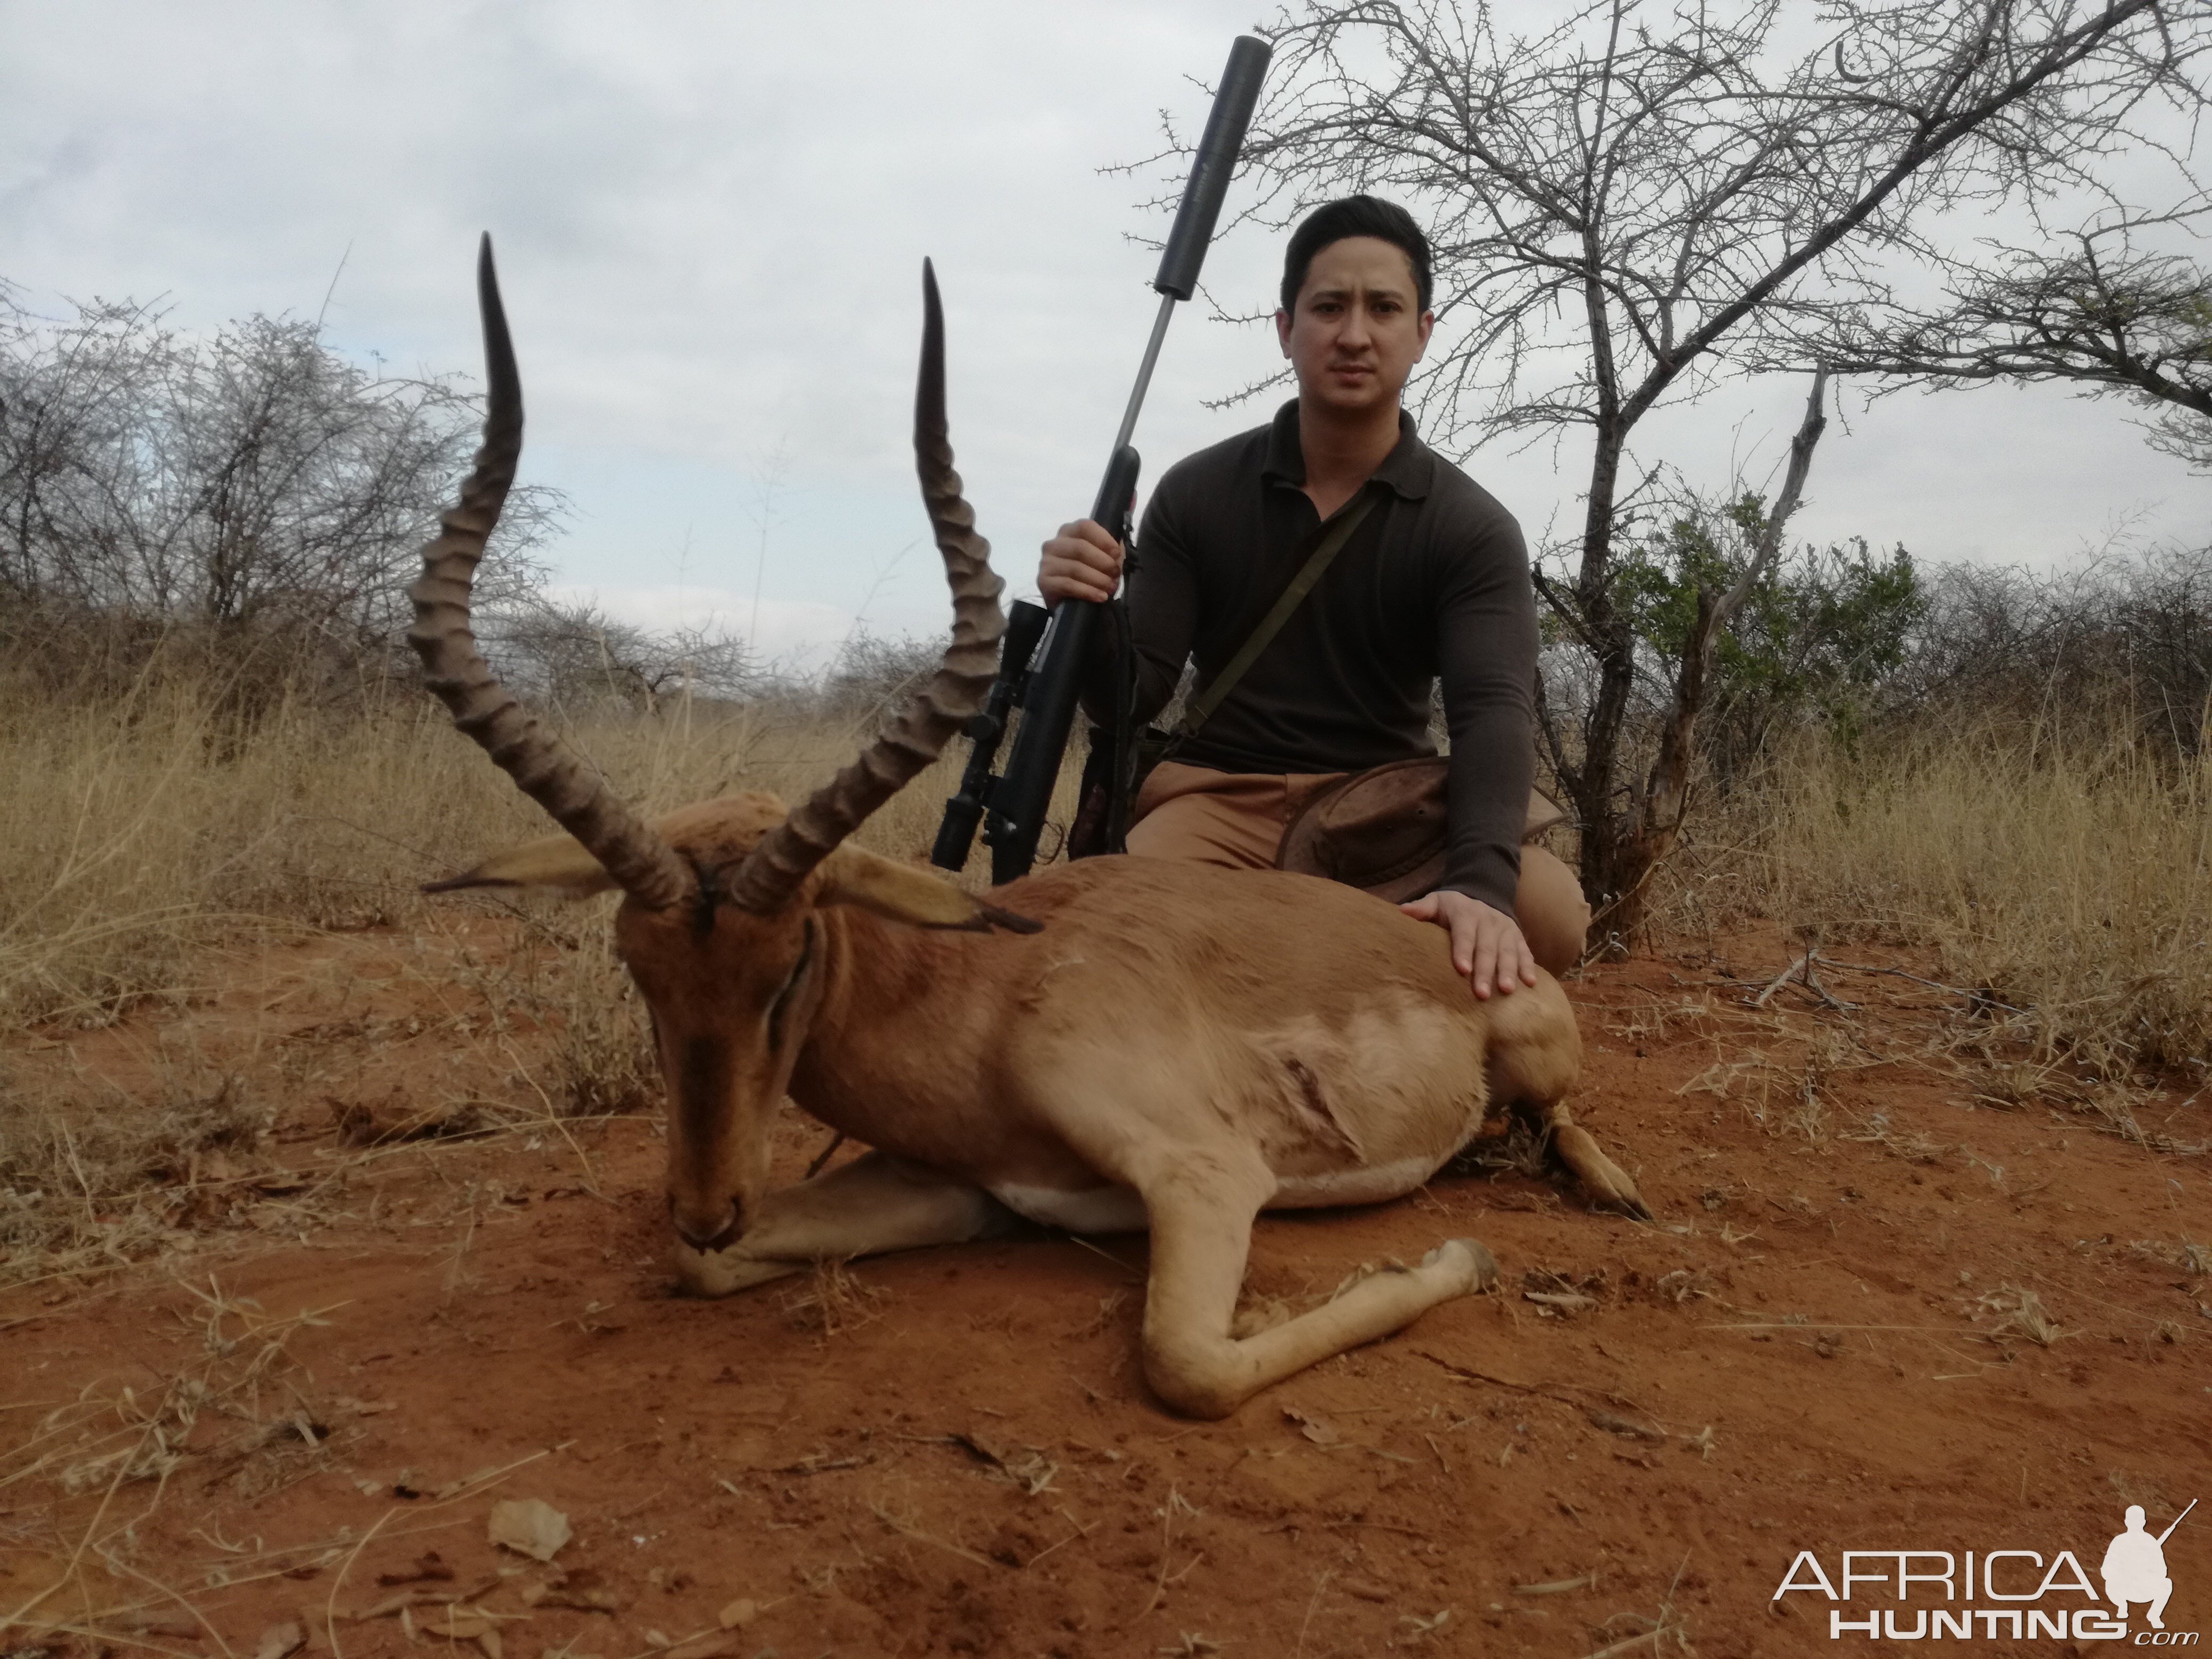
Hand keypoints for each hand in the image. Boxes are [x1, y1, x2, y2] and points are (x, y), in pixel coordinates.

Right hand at [1038, 518, 1122, 604]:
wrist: (1069, 602)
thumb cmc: (1088, 575)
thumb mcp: (1103, 558)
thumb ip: (1111, 550)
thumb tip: (1118, 551)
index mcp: (1068, 532)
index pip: (1084, 527)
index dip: (1103, 539)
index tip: (1116, 553)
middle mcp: (1054, 544)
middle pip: (1080, 547)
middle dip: (1103, 562)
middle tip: (1115, 574)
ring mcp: (1046, 563)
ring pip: (1075, 568)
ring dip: (1098, 579)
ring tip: (1110, 588)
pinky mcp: (1044, 582)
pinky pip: (1068, 585)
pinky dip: (1088, 591)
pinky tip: (1100, 596)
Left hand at [1399, 889, 1538, 999]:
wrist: (1484, 894)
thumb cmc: (1453, 907)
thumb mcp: (1437, 902)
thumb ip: (1422, 908)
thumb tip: (1402, 911)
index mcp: (1466, 913)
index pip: (1464, 933)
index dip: (1463, 951)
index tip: (1462, 970)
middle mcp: (1489, 920)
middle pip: (1487, 947)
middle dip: (1485, 970)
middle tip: (1482, 993)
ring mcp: (1506, 929)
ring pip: (1508, 951)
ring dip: (1508, 971)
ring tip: (1507, 991)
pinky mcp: (1518, 937)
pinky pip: (1525, 952)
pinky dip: (1527, 967)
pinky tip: (1529, 983)